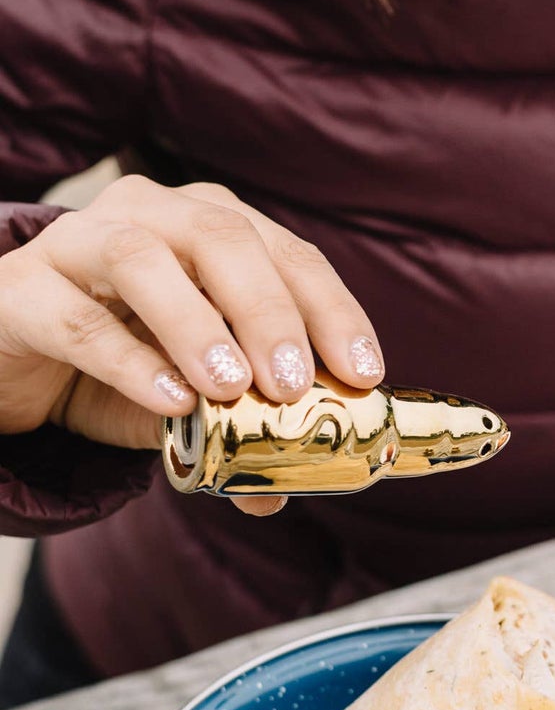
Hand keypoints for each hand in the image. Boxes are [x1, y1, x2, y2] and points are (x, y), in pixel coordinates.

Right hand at [0, 176, 386, 513]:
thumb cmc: (105, 365)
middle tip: (295, 382)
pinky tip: (168, 400)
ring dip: (197, 324)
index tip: (363, 372)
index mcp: (210, 226)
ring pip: (144, 258)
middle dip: (269, 310)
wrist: (3, 364)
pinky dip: (129, 359)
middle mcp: (150, 214)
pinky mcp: (20, 288)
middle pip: (222, 236)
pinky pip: (78, 316)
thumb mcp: (181, 402)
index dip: (332, 310)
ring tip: (232, 389)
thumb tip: (278, 495)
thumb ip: (228, 434)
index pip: (288, 253)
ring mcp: (78, 241)